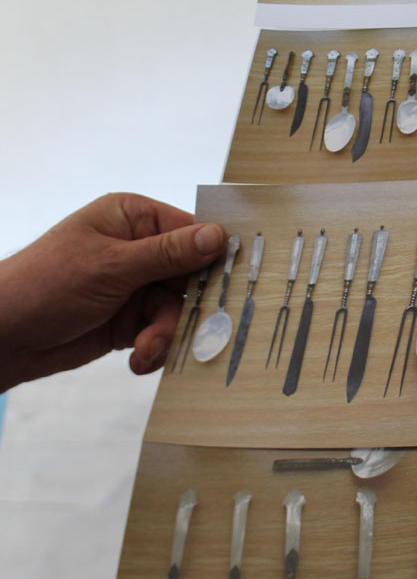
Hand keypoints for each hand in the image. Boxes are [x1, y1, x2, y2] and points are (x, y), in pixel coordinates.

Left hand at [0, 193, 226, 391]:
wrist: (4, 336)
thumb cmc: (47, 284)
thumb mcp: (112, 267)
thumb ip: (168, 254)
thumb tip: (218, 235)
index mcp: (132, 218)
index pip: (191, 231)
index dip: (213, 257)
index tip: (233, 283)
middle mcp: (138, 249)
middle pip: (191, 276)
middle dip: (187, 308)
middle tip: (186, 328)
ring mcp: (134, 285)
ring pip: (177, 310)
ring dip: (165, 334)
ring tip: (145, 350)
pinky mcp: (129, 319)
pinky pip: (160, 332)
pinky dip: (154, 348)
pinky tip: (137, 360)